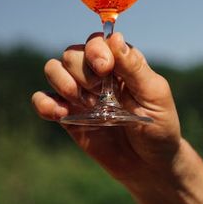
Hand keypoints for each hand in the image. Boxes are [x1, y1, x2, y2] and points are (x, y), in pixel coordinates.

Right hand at [32, 31, 180, 187]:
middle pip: (72, 54)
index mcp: (119, 62)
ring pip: (53, 69)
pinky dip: (44, 103)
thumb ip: (133, 67)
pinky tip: (59, 114)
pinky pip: (43, 99)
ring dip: (61, 82)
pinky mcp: (68, 116)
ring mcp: (80, 94)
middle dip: (81, 71)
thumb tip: (114, 37)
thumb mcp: (154, 95)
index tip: (105, 69)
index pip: (96, 41)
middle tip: (97, 94)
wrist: (150, 166)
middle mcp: (96, 74)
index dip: (95, 50)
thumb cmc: (159, 126)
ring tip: (81, 103)